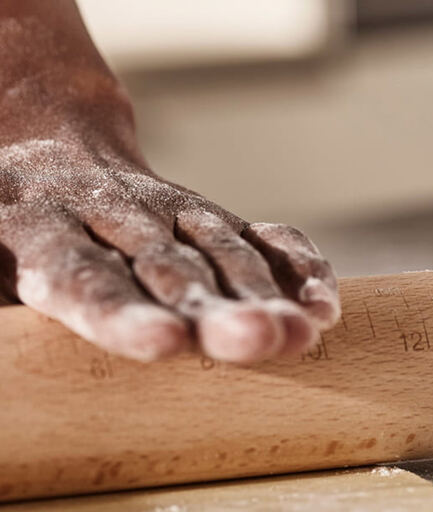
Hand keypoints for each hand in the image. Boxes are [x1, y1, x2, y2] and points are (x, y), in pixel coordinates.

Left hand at [0, 50, 339, 363]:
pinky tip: (323, 303)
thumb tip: (6, 375)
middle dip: (216, 307)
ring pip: (221, 249)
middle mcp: (109, 213)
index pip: (79, 274)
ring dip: (266, 294)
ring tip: (303, 334)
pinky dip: (295, 265)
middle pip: (167, 264)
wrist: (37, 136)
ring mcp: (168, 209)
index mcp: (32, 225)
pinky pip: (261, 235)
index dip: (120, 311)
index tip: (163, 345)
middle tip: (258, 342)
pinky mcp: (208, 214)